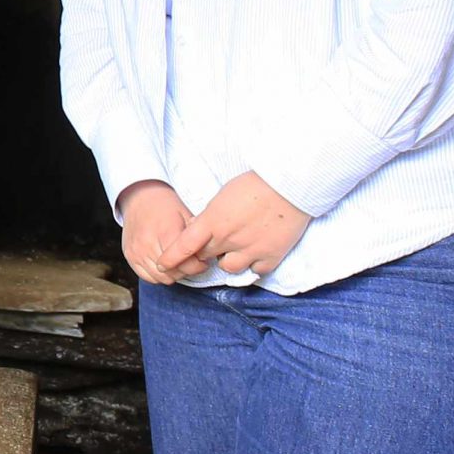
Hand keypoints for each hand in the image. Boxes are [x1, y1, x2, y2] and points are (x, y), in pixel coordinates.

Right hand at [115, 178, 194, 284]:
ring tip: (178, 264)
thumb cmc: (165, 206)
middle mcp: (148, 244)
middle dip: (186, 271)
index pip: (187, 264)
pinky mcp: (129, 256)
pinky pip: (147, 277)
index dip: (198, 266)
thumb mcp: (186, 216)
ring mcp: (137, 251)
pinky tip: (164, 266)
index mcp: (166, 233)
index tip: (202, 262)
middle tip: (191, 263)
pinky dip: (157, 275)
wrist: (140, 197)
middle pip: (174, 273)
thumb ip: (195, 238)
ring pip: (161, 278)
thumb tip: (206, 255)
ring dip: (172, 274)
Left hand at [176, 170, 311, 279]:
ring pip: (228, 268)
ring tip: (238, 247)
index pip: (184, 246)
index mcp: (212, 221)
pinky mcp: (271, 256)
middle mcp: (228, 239)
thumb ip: (210, 216)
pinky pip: (256, 270)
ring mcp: (250, 250)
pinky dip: (255, 264)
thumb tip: (200, 227)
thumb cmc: (254, 184)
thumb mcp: (222, 196)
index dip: (171, 257)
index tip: (163, 264)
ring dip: (229, 260)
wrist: (290, 186)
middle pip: (205, 256)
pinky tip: (258, 253)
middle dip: (206, 251)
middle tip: (215, 242)